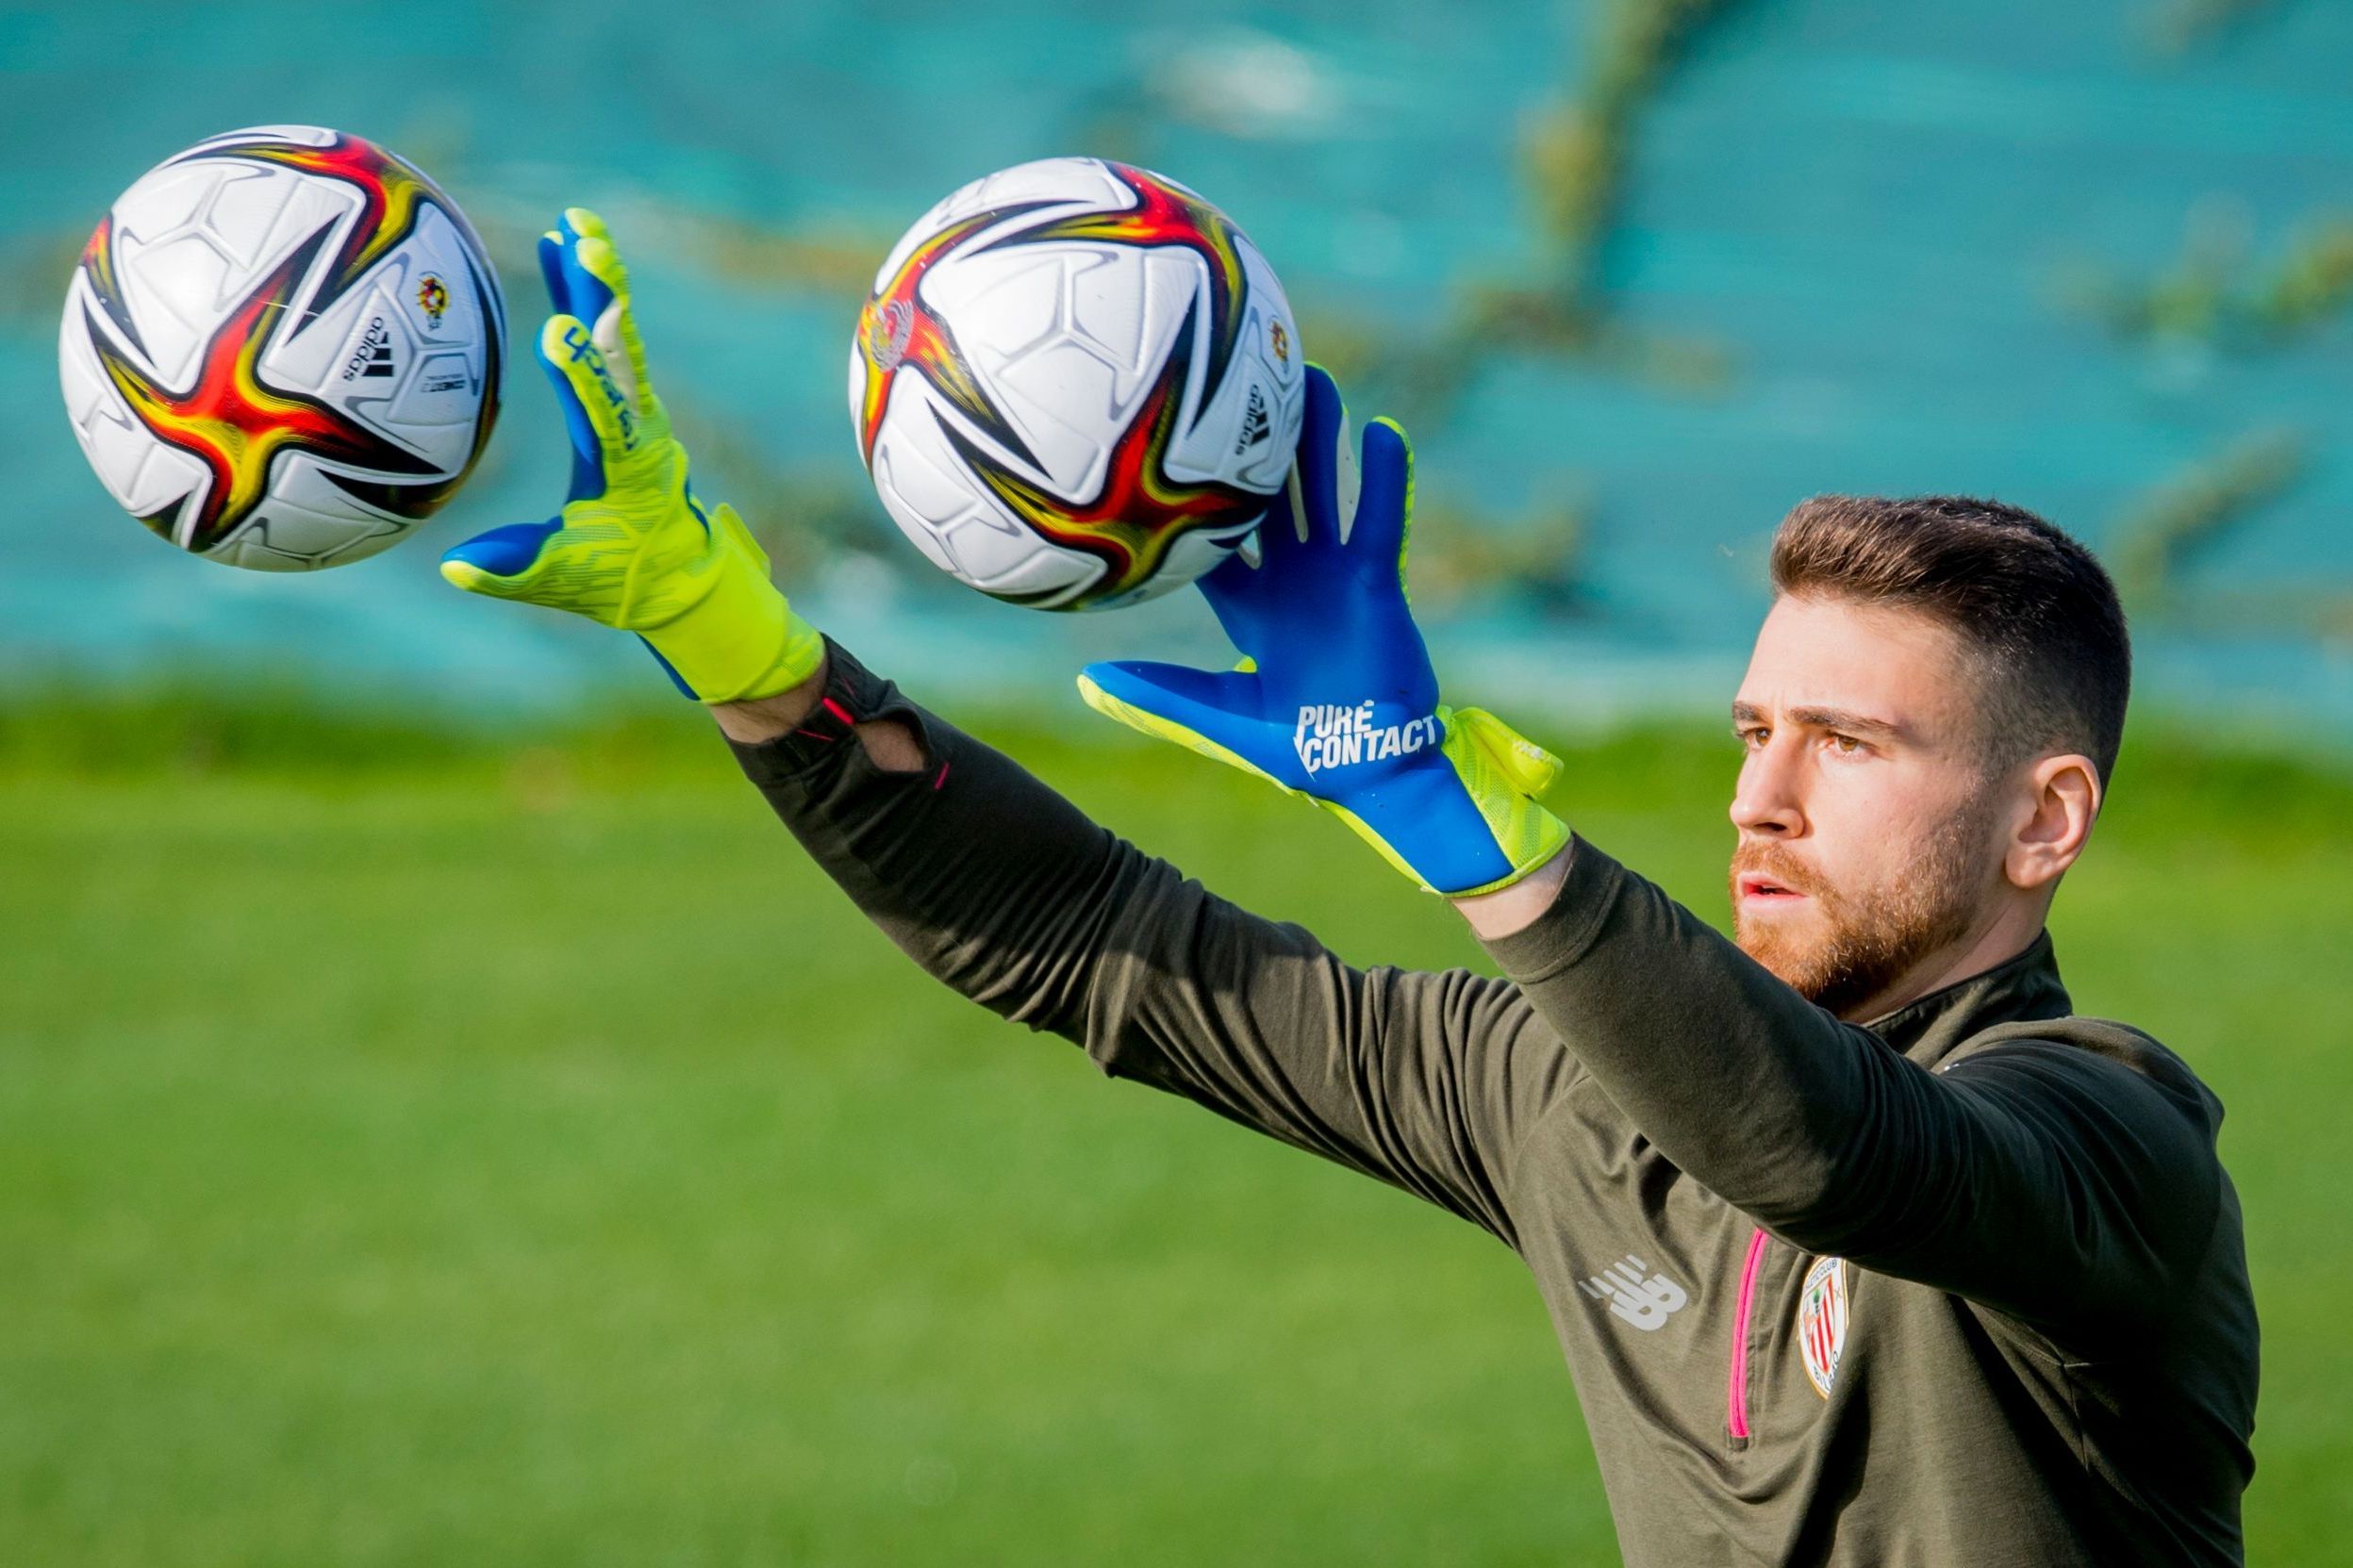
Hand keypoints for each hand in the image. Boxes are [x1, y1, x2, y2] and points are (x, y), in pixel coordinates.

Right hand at [439, 208, 820, 702]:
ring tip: (576, 223)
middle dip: (607, 300)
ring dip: (597, 280)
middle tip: (591, 245)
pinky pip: (606, 335)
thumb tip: (458, 569)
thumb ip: (513, 572)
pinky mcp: (624, 396)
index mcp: (626, 469)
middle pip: (622, 355)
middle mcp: (638, 428)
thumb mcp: (565, 581)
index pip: (605, 414)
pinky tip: (560, 242)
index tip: (561, 330)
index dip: (585, 374)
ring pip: (617, 334)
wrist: (676, 577)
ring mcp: (635, 407)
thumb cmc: (620, 580)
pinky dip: (586, 291)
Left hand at [1078, 366, 1568, 895]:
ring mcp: (1337, 577)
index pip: (1217, 544)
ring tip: (1315, 378)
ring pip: (1324, 491)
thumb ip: (1160, 695)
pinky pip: (1378, 519)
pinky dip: (1384, 478)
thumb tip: (1085, 680)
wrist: (1369, 769)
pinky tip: (1381, 430)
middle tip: (1244, 386)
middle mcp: (1293, 582)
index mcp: (1254, 610)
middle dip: (1260, 448)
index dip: (1194, 503)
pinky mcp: (1377, 582)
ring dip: (1320, 438)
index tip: (1166, 453)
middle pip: (1271, 498)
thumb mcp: (1218, 717)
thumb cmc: (1300, 751)